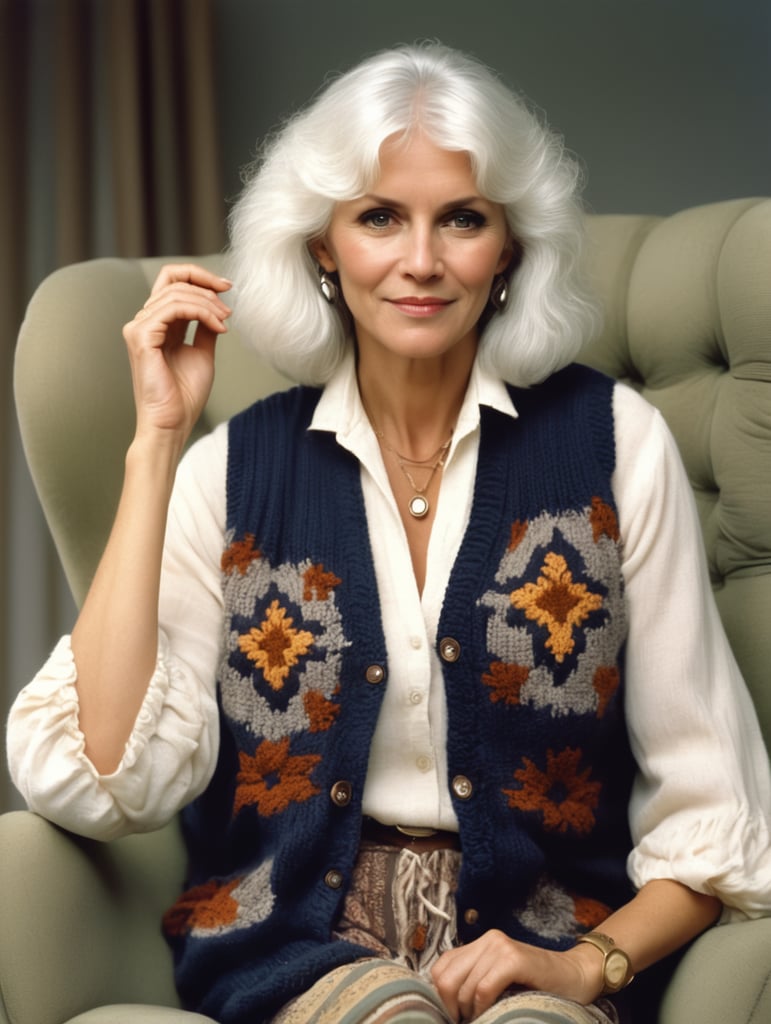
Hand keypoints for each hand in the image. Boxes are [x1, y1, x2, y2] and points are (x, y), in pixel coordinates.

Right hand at [123, 263, 231, 441]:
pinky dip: (201, 312)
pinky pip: (174, 308)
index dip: (199, 277)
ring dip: (208, 304)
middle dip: (208, 288)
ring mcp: (139, 327)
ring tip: (225, 323)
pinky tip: (217, 327)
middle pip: (173, 280)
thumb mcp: (202, 353)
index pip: (172, 282)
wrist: (173, 423)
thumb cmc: (184, 396)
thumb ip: (205, 327)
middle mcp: (145, 322)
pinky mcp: (141, 336)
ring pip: (177, 293)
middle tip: (229, 310)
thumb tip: (217, 307)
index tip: (226, 287)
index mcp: (158, 325)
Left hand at [430, 930, 599, 1021]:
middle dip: (451, 1007)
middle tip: (466, 1020)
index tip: (454, 1015)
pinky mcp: (513, 958)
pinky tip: (492, 1013)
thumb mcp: (498, 980)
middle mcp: (487, 939)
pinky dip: (482, 1007)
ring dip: (469, 1011)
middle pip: (445, 977)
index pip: (439, 968)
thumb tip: (444, 1004)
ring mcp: (500, 946)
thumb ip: (474, 982)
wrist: (576, 976)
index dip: (440, 996)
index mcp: (479, 943)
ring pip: (463, 985)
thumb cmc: (537, 986)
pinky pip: (483, 988)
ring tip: (483, 1018)